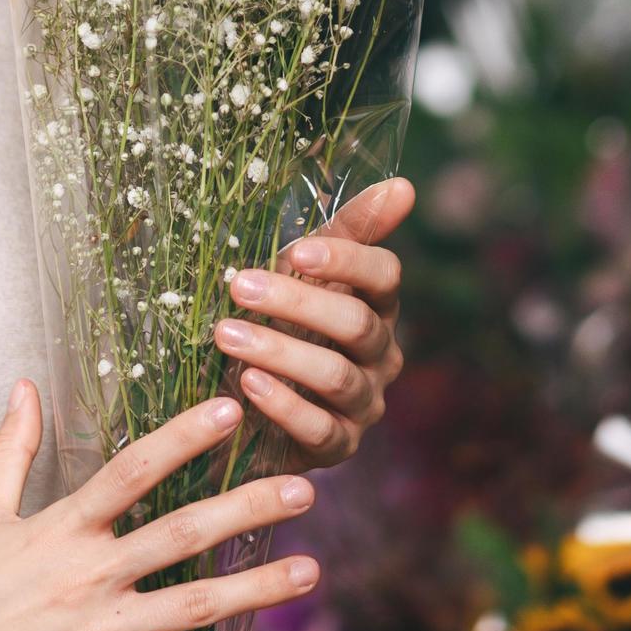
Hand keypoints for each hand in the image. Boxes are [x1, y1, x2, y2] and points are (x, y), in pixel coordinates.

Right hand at [0, 382, 318, 630]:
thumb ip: (10, 449)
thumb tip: (24, 384)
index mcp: (60, 530)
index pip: (132, 472)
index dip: (183, 438)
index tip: (230, 411)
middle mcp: (87, 578)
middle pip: (180, 534)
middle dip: (246, 509)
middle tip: (303, 487)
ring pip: (191, 606)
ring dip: (255, 588)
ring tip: (310, 570)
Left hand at [215, 176, 412, 469]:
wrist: (252, 399)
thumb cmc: (285, 319)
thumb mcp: (305, 270)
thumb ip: (350, 230)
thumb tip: (403, 185)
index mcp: (378, 304)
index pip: (384, 276)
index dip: (346, 262)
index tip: (296, 251)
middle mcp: (382, 354)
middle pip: (356, 324)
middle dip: (296, 303)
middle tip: (239, 286)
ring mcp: (364, 402)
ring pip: (336, 376)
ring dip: (279, 352)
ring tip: (226, 334)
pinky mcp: (339, 445)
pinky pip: (319, 428)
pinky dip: (282, 405)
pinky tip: (246, 384)